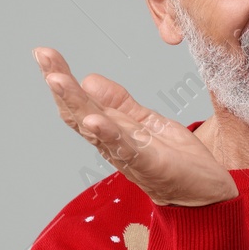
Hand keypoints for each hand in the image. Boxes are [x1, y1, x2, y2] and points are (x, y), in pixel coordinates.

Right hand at [34, 46, 238, 206]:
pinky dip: (110, 134)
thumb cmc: (176, 160)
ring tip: (58, 80)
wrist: (205, 195)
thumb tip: (89, 79)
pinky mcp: (150, 165)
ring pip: (95, 127)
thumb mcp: (147, 122)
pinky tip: (95, 120)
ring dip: (76, 103)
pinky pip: (126, 149)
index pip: (80, 102)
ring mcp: (129, 154)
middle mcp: (113, 143)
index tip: (44, 54)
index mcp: (112, 130)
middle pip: (80, 111)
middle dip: (61, 83)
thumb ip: (120, 103)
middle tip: (43, 56)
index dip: (62, 79)